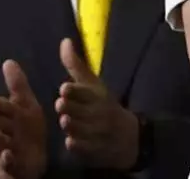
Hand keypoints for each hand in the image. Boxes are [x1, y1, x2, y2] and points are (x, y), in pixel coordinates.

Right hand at [0, 60, 46, 178]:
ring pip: (1, 144)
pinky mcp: (14, 165)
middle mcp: (6, 132)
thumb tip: (8, 61)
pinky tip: (8, 155)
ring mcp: (9, 148)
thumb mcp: (24, 105)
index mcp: (11, 116)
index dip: (0, 105)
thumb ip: (17, 85)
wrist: (31, 157)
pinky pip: (10, 164)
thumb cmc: (26, 127)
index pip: (3, 109)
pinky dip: (8, 160)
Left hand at [55, 38, 139, 170]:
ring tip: (65, 121)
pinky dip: (76, 144)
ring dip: (71, 125)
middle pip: (81, 109)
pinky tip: (71, 141)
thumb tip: (64, 41)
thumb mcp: (93, 85)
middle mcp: (99, 113)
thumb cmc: (104, 105)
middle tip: (61, 105)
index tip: (64, 88)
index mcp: (98, 95)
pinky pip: (83, 147)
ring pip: (81, 128)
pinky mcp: (95, 149)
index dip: (74, 90)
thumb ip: (75, 66)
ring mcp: (98, 132)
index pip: (86, 91)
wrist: (128, 137)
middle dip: (70, 107)